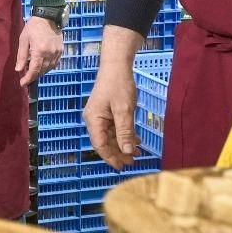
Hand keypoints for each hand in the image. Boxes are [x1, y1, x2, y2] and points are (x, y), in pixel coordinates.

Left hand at [15, 15, 63, 87]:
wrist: (48, 17)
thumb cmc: (33, 27)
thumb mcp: (23, 40)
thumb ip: (21, 56)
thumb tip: (18, 70)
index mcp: (39, 51)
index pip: (34, 70)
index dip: (28, 79)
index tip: (22, 84)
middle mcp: (50, 54)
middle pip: (42, 71)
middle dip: (33, 76)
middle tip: (25, 78)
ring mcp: (57, 53)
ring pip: (49, 69)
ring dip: (40, 72)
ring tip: (33, 71)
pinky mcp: (61, 51)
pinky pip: (54, 64)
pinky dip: (48, 67)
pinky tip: (42, 65)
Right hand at [84, 26, 144, 168]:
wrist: (117, 65)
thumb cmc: (119, 85)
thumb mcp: (124, 110)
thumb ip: (125, 132)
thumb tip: (128, 152)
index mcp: (94, 120)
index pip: (100, 145)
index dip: (111, 157)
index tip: (122, 167)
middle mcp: (94, 120)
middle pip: (105, 142)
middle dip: (119, 153)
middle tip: (134, 162)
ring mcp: (100, 116)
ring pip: (110, 137)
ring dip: (123, 145)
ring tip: (138, 153)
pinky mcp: (106, 112)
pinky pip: (114, 129)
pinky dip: (124, 135)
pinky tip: (136, 140)